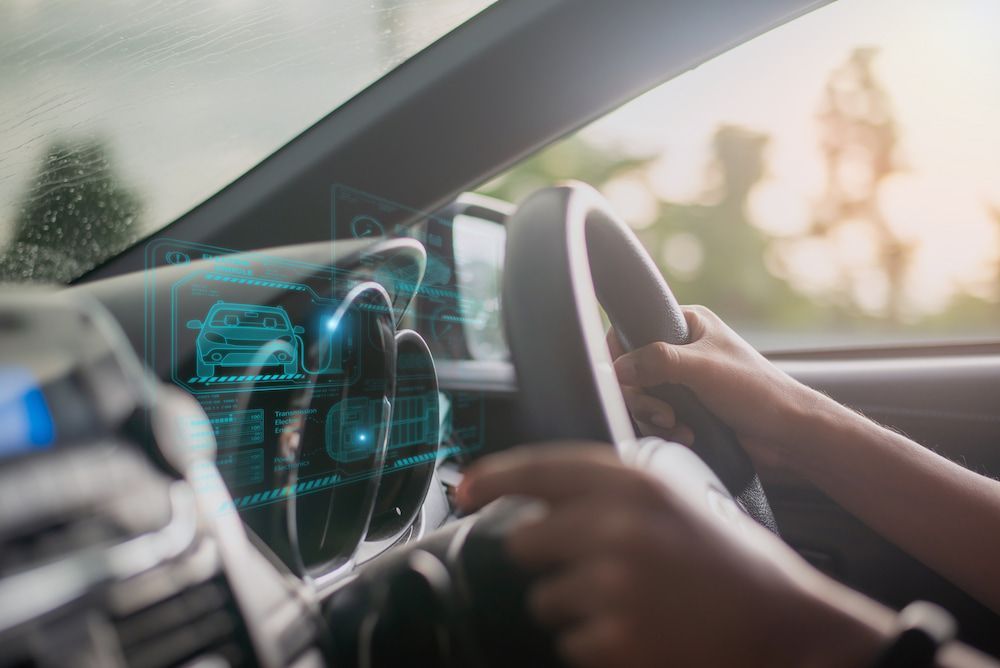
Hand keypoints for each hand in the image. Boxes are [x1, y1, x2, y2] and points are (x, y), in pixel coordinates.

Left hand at [457, 444, 887, 667]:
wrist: (783, 622)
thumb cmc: (728, 560)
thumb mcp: (674, 497)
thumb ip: (610, 490)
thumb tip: (540, 500)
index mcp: (635, 484)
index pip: (540, 468)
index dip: (493, 476)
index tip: (465, 488)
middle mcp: (617, 528)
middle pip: (524, 541)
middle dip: (543, 559)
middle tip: (588, 567)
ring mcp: (614, 585)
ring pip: (544, 599)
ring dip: (572, 606)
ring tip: (628, 603)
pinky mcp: (616, 639)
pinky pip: (569, 642)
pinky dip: (594, 643)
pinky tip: (638, 631)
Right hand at [608, 305, 824, 467]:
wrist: (787, 434)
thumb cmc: (757, 391)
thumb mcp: (703, 369)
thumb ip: (657, 362)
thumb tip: (616, 368)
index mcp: (687, 324)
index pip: (633, 329)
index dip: (621, 355)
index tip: (623, 378)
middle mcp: (681, 349)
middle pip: (631, 370)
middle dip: (642, 397)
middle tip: (662, 412)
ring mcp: (681, 381)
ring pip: (641, 398)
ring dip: (654, 418)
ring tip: (678, 426)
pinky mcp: (685, 409)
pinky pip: (654, 418)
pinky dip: (665, 429)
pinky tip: (686, 434)